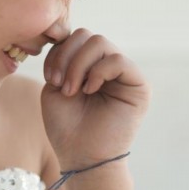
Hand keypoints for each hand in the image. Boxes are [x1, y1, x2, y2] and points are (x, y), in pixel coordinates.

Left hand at [41, 29, 150, 167]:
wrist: (80, 156)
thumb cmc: (66, 126)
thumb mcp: (55, 86)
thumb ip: (62, 58)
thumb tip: (67, 33)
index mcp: (89, 65)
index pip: (75, 38)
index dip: (58, 51)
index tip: (49, 78)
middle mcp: (108, 66)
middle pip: (88, 35)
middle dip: (67, 56)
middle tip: (59, 84)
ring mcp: (124, 74)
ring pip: (101, 43)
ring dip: (78, 65)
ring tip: (72, 90)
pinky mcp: (138, 85)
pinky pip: (119, 60)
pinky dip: (98, 72)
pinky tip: (89, 90)